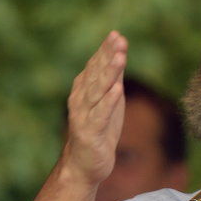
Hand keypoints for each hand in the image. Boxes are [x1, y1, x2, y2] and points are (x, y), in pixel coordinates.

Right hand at [61, 30, 128, 186]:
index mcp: (84, 90)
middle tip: (119, 40)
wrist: (84, 165)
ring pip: (97, 91)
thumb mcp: (108, 101)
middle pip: (96, 74)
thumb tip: (119, 52)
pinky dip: (108, 102)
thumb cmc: (98, 131)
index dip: (106, 50)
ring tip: (120, 58)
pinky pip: (100, 115)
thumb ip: (111, 79)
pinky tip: (117, 90)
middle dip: (108, 56)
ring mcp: (83, 115)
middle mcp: (80, 99)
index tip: (117, 35)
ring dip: (108, 74)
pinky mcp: (89, 133)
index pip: (96, 66)